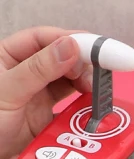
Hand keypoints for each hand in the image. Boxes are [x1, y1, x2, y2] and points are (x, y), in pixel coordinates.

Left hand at [0, 28, 91, 158]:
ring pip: (69, 82)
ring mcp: (36, 97)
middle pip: (62, 58)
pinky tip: (91, 108)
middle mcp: (23, 75)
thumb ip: (38, 69)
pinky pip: (70, 109)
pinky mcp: (46, 120)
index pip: (44, 39)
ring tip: (96, 91)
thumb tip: (70, 46)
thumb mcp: (8, 92)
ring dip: (86, 85)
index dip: (72, 39)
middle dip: (83, 64)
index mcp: (6, 58)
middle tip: (99, 73)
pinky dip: (84, 108)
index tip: (97, 48)